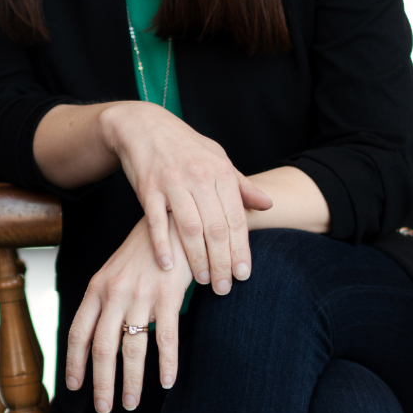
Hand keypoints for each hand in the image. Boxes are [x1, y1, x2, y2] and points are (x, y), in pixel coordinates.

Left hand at [66, 216, 191, 412]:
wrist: (173, 219)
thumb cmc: (145, 250)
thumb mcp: (114, 270)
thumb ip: (104, 300)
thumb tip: (97, 334)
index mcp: (97, 288)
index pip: (79, 332)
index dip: (75, 363)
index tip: (74, 386)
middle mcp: (114, 294)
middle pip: (102, 349)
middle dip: (101, 384)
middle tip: (103, 409)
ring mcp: (141, 296)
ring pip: (132, 349)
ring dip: (130, 382)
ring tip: (130, 404)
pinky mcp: (168, 295)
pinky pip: (166, 338)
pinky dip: (166, 364)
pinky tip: (168, 382)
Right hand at [100, 101, 271, 292]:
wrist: (144, 125)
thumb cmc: (185, 146)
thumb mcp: (218, 158)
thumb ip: (242, 185)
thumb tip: (269, 205)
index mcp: (221, 172)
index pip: (236, 218)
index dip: (241, 249)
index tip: (244, 274)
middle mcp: (199, 177)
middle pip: (215, 228)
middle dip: (222, 262)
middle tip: (224, 288)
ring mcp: (172, 183)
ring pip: (189, 228)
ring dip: (196, 259)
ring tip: (202, 281)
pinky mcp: (148, 188)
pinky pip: (156, 222)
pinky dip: (162, 245)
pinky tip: (168, 266)